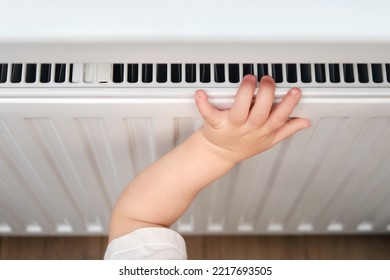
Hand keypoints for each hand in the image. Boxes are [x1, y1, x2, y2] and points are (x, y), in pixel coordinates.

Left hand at [194, 75, 310, 163]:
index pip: (279, 118)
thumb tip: (305, 122)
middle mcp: (249, 128)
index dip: (289, 105)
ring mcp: (232, 126)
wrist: (219, 154)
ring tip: (249, 80)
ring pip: (240, 111)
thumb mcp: (269, 141)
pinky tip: (201, 94)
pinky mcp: (215, 124)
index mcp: (263, 131)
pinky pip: (209, 114)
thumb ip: (287, 129)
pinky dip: (204, 104)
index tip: (295, 91)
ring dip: (245, 95)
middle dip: (267, 95)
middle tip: (268, 80)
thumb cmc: (244, 145)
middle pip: (261, 113)